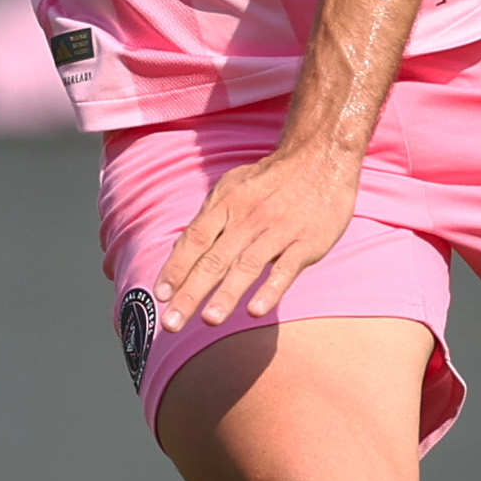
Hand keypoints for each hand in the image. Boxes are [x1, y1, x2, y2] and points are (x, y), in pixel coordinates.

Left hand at [155, 138, 364, 333]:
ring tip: (208, 320)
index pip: (194, 240)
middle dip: (190, 293)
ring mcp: (278, 230)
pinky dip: (271, 289)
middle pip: (214, 260)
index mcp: (227, 205)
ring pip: (247, 266)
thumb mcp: (232, 188)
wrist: (321, 157)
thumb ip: (208, 221)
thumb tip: (177, 253)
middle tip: (171, 323)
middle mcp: (248, 218)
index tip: (159, 295)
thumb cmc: (270, 180)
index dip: (176, 268)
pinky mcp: (308, 241)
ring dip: (227, 295)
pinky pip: (287, 267)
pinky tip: (256, 310)